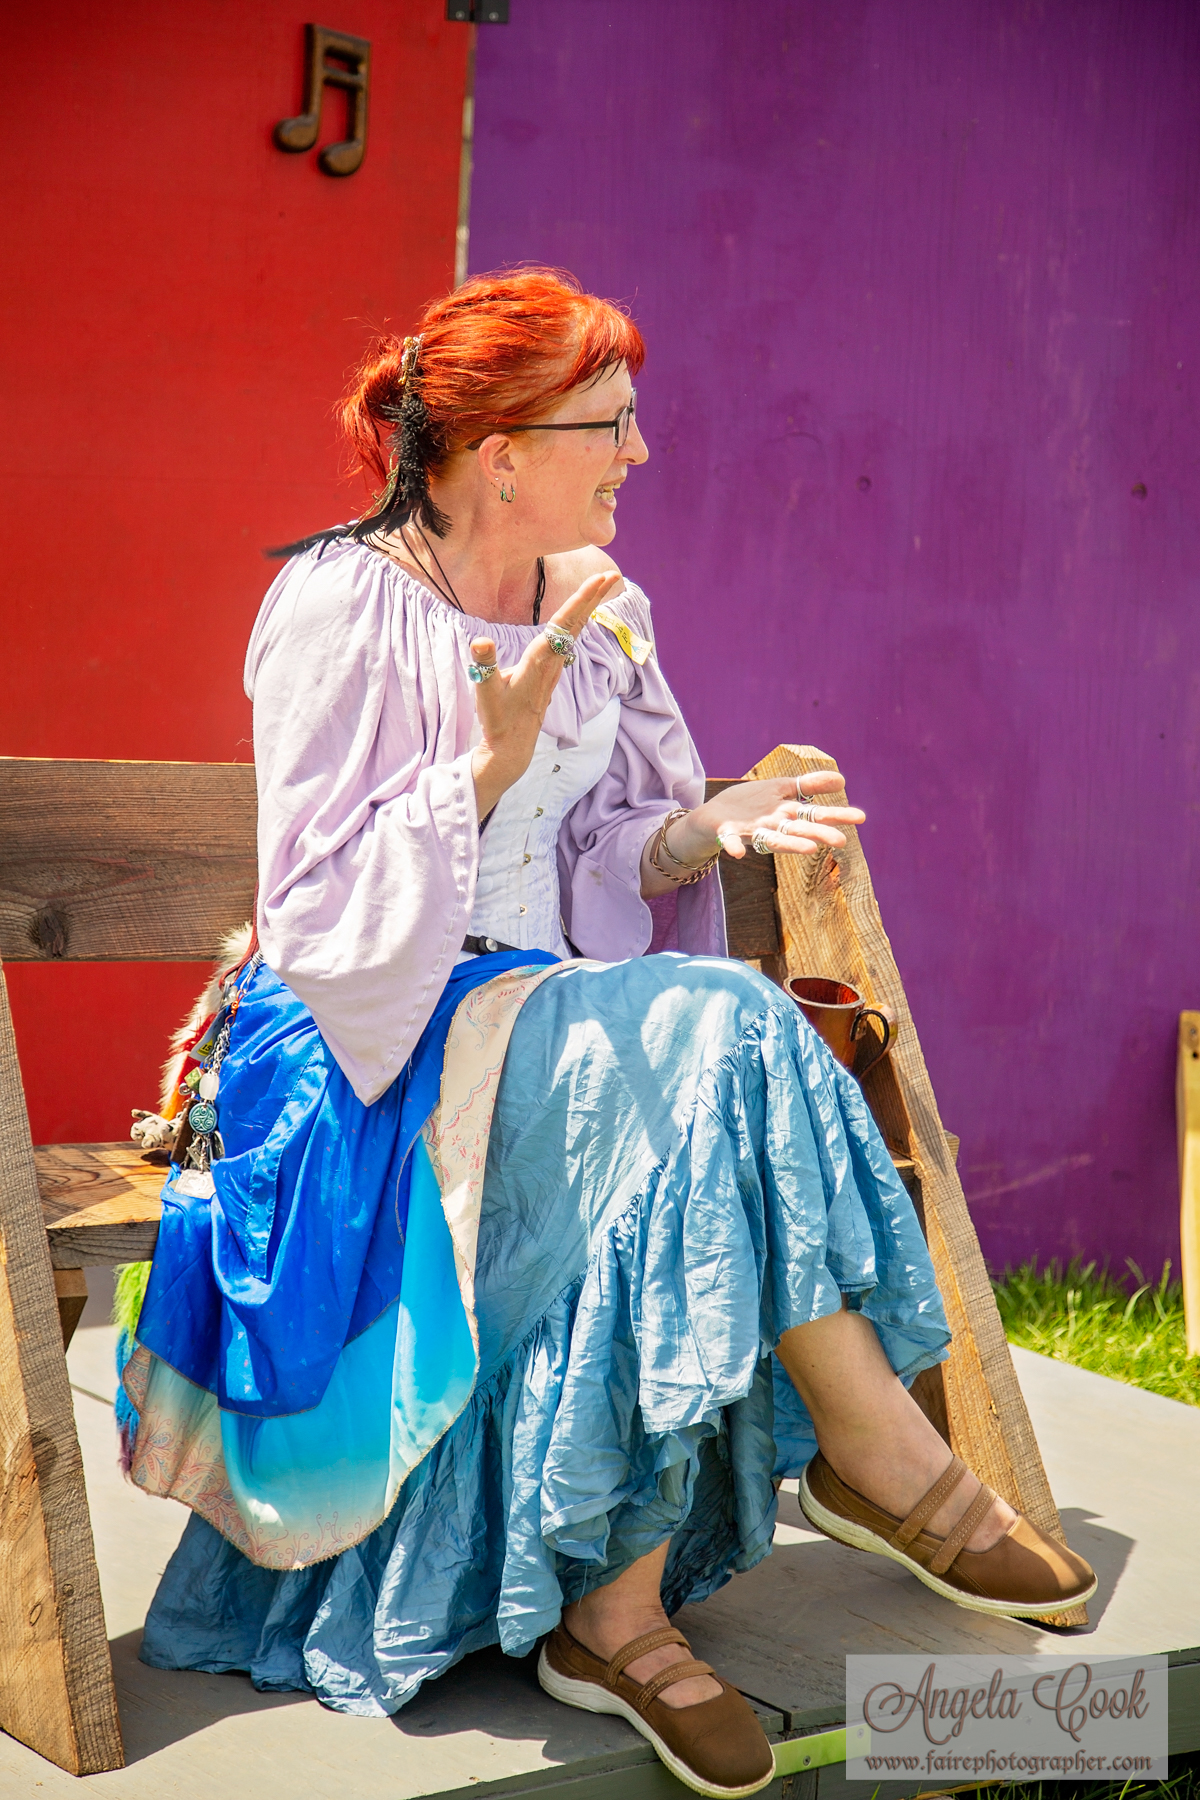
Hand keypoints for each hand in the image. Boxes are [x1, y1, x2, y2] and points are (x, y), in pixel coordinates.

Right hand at [470, 572, 621, 818]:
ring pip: (574, 631)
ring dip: (588, 608)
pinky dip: (578, 622)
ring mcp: (553, 668)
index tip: (598, 580)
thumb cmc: (499, 719)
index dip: (581, 599)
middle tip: (611, 573)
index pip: (563, 623)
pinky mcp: (550, 673)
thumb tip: (481, 641)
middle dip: (593, 597)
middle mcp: (551, 662)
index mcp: (539, 660)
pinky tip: (582, 616)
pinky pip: (568, 640)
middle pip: (576, 623)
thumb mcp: (486, 691)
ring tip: (601, 586)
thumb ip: (486, 664)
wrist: (513, 747)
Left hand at [640, 772, 864, 893]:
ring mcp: (752, 831)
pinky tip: (738, 853)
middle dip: (819, 834)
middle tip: (841, 841)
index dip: (836, 815)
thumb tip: (842, 780)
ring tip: (809, 850)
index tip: (860, 818)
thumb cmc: (750, 803)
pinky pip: (730, 841)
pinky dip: (734, 847)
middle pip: (799, 829)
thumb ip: (808, 785)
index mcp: (786, 813)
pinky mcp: (727, 832)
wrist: (713, 814)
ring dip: (790, 845)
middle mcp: (774, 825)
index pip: (815, 814)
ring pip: (774, 839)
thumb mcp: (780, 788)